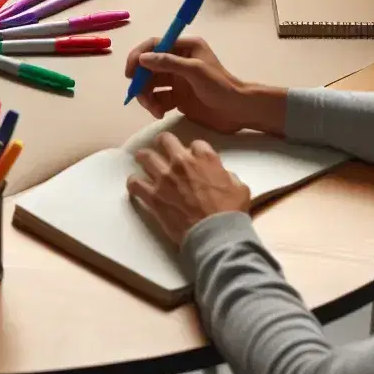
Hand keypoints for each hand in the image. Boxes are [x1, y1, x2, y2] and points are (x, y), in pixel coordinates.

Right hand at [124, 36, 285, 135]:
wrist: (238, 111)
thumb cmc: (221, 86)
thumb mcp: (195, 71)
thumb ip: (168, 63)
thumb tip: (142, 59)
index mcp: (185, 47)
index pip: (154, 45)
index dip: (139, 56)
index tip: (130, 72)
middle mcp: (179, 61)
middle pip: (148, 67)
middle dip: (142, 82)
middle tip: (140, 96)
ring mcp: (177, 80)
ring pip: (151, 85)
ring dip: (147, 97)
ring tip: (154, 109)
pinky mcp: (177, 97)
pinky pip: (158, 99)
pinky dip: (155, 106)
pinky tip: (160, 113)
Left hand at [127, 132, 253, 246]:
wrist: (216, 234)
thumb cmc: (231, 212)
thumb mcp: (239, 187)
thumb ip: (226, 175)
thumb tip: (220, 175)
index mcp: (204, 158)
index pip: (195, 143)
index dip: (194, 150)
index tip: (192, 157)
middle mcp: (181, 162)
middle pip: (165, 140)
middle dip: (163, 144)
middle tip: (162, 150)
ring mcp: (164, 178)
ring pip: (145, 156)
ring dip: (145, 159)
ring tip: (144, 162)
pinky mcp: (153, 196)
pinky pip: (134, 183)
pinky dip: (134, 183)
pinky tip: (136, 185)